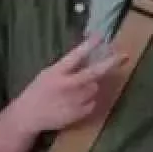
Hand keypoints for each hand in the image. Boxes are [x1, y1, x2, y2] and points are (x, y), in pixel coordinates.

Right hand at [7, 34, 123, 135]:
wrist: (28, 116)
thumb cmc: (38, 91)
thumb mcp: (48, 74)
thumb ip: (66, 67)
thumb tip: (88, 57)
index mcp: (56, 72)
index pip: (75, 55)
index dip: (89, 45)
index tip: (101, 36)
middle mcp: (67, 85)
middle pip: (93, 72)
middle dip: (110, 63)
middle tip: (124, 56)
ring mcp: (74, 100)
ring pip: (95, 88)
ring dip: (91, 86)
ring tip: (76, 91)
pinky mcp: (79, 113)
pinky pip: (93, 103)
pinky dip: (88, 101)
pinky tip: (75, 102)